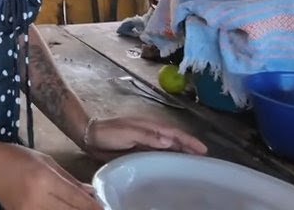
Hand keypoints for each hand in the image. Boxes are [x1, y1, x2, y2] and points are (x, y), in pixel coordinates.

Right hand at [0, 143, 102, 209]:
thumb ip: (70, 180)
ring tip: (81, 208)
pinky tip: (64, 208)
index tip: (106, 209)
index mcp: (45, 180)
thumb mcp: (47, 162)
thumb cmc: (19, 158)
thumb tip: (92, 193)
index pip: (77, 199)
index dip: (94, 207)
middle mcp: (37, 199)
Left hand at [83, 116, 207, 160]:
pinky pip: (158, 155)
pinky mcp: (139, 151)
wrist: (90, 137)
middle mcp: (150, 133)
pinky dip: (168, 159)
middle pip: (174, 140)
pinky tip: (172, 166)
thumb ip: (147, 135)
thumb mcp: (127, 132)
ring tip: (193, 164)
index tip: (203, 150)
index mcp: (150, 126)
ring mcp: (145, 142)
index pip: (174, 133)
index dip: (189, 141)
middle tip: (203, 159)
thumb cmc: (108, 133)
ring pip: (168, 148)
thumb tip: (169, 139)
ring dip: (180, 154)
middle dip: (189, 148)